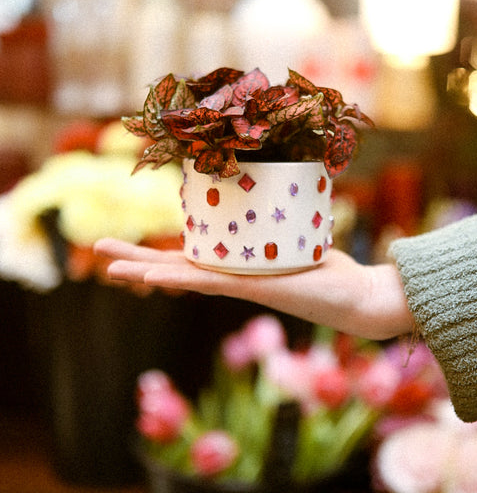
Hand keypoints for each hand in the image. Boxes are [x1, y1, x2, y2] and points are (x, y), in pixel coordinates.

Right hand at [94, 238, 412, 340]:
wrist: (360, 297)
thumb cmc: (334, 272)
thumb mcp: (301, 240)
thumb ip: (289, 224)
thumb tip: (289, 194)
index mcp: (238, 270)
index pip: (190, 260)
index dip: (158, 253)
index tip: (132, 247)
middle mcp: (233, 280)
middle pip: (176, 268)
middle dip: (137, 260)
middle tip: (99, 251)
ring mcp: (241, 286)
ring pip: (184, 277)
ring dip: (147, 270)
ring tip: (110, 266)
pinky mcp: (256, 289)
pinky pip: (212, 282)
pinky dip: (183, 278)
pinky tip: (155, 276)